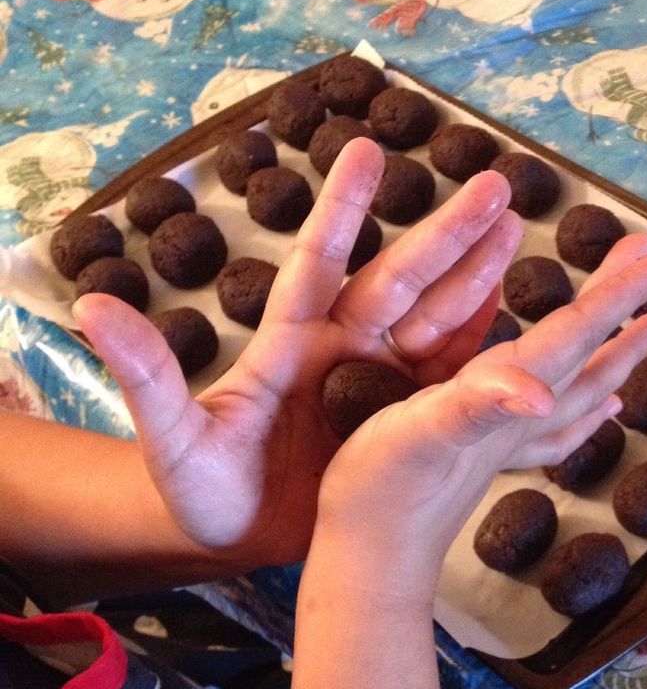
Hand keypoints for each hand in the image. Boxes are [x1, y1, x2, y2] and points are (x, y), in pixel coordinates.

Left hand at [72, 138, 522, 570]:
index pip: (319, 266)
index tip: (366, 152)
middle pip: (400, 281)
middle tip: (493, 182)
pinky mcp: (403, 419)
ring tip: (515, 224)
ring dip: (475, 273)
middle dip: (446, 235)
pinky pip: (452, 376)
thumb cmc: (198, 487)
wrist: (235, 536)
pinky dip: (484, 343)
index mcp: (290, 345)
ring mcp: (378, 382)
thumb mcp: (171, 437)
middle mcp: (341, 350)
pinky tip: (513, 308)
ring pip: (436, 319)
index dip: (341, 213)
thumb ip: (146, 375)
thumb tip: (90, 305)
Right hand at [310, 235, 646, 605]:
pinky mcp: (485, 461)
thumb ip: (475, 407)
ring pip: (579, 390)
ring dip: (617, 354)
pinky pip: (553, 430)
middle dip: (625, 306)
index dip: (618, 293)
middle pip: (586, 354)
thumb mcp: (416, 436)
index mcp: (501, 395)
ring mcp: (505, 443)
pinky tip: (598, 408)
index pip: (573, 335)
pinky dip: (584, 414)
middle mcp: (515, 417)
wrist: (368, 566)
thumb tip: (537, 393)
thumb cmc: (379, 494)